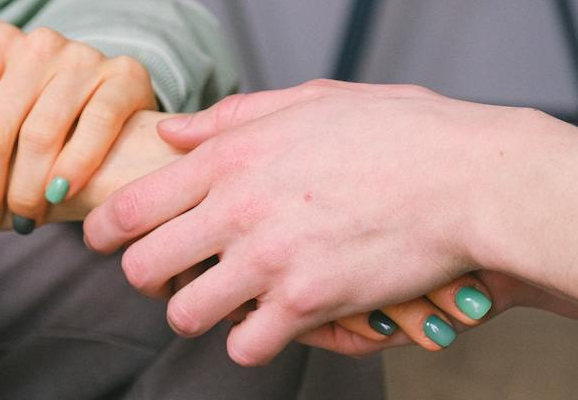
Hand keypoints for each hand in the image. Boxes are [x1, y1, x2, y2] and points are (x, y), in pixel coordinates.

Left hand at [0, 20, 155, 237]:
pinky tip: (59, 196)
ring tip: (22, 221)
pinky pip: (96, 125)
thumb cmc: (24, 106)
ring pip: (39, 137)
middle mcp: (37, 44)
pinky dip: (74, 167)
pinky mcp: (124, 76)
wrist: (99, 100)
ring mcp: (82, 58)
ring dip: (25, 192)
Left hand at [83, 80, 551, 365]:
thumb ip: (233, 118)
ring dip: (198, 313)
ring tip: (223, 304)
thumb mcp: (311, 101)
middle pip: (143, 267)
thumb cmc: (402, 134)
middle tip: (171, 278)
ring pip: (185, 314)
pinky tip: (270, 324)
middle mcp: (238, 208)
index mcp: (232, 156)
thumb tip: (173, 131)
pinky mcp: (307, 303)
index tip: (106, 241)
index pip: (132, 205)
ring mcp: (269, 259)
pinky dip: (252, 342)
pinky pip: (245, 346)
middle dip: (148, 278)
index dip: (105, 230)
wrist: (471, 179)